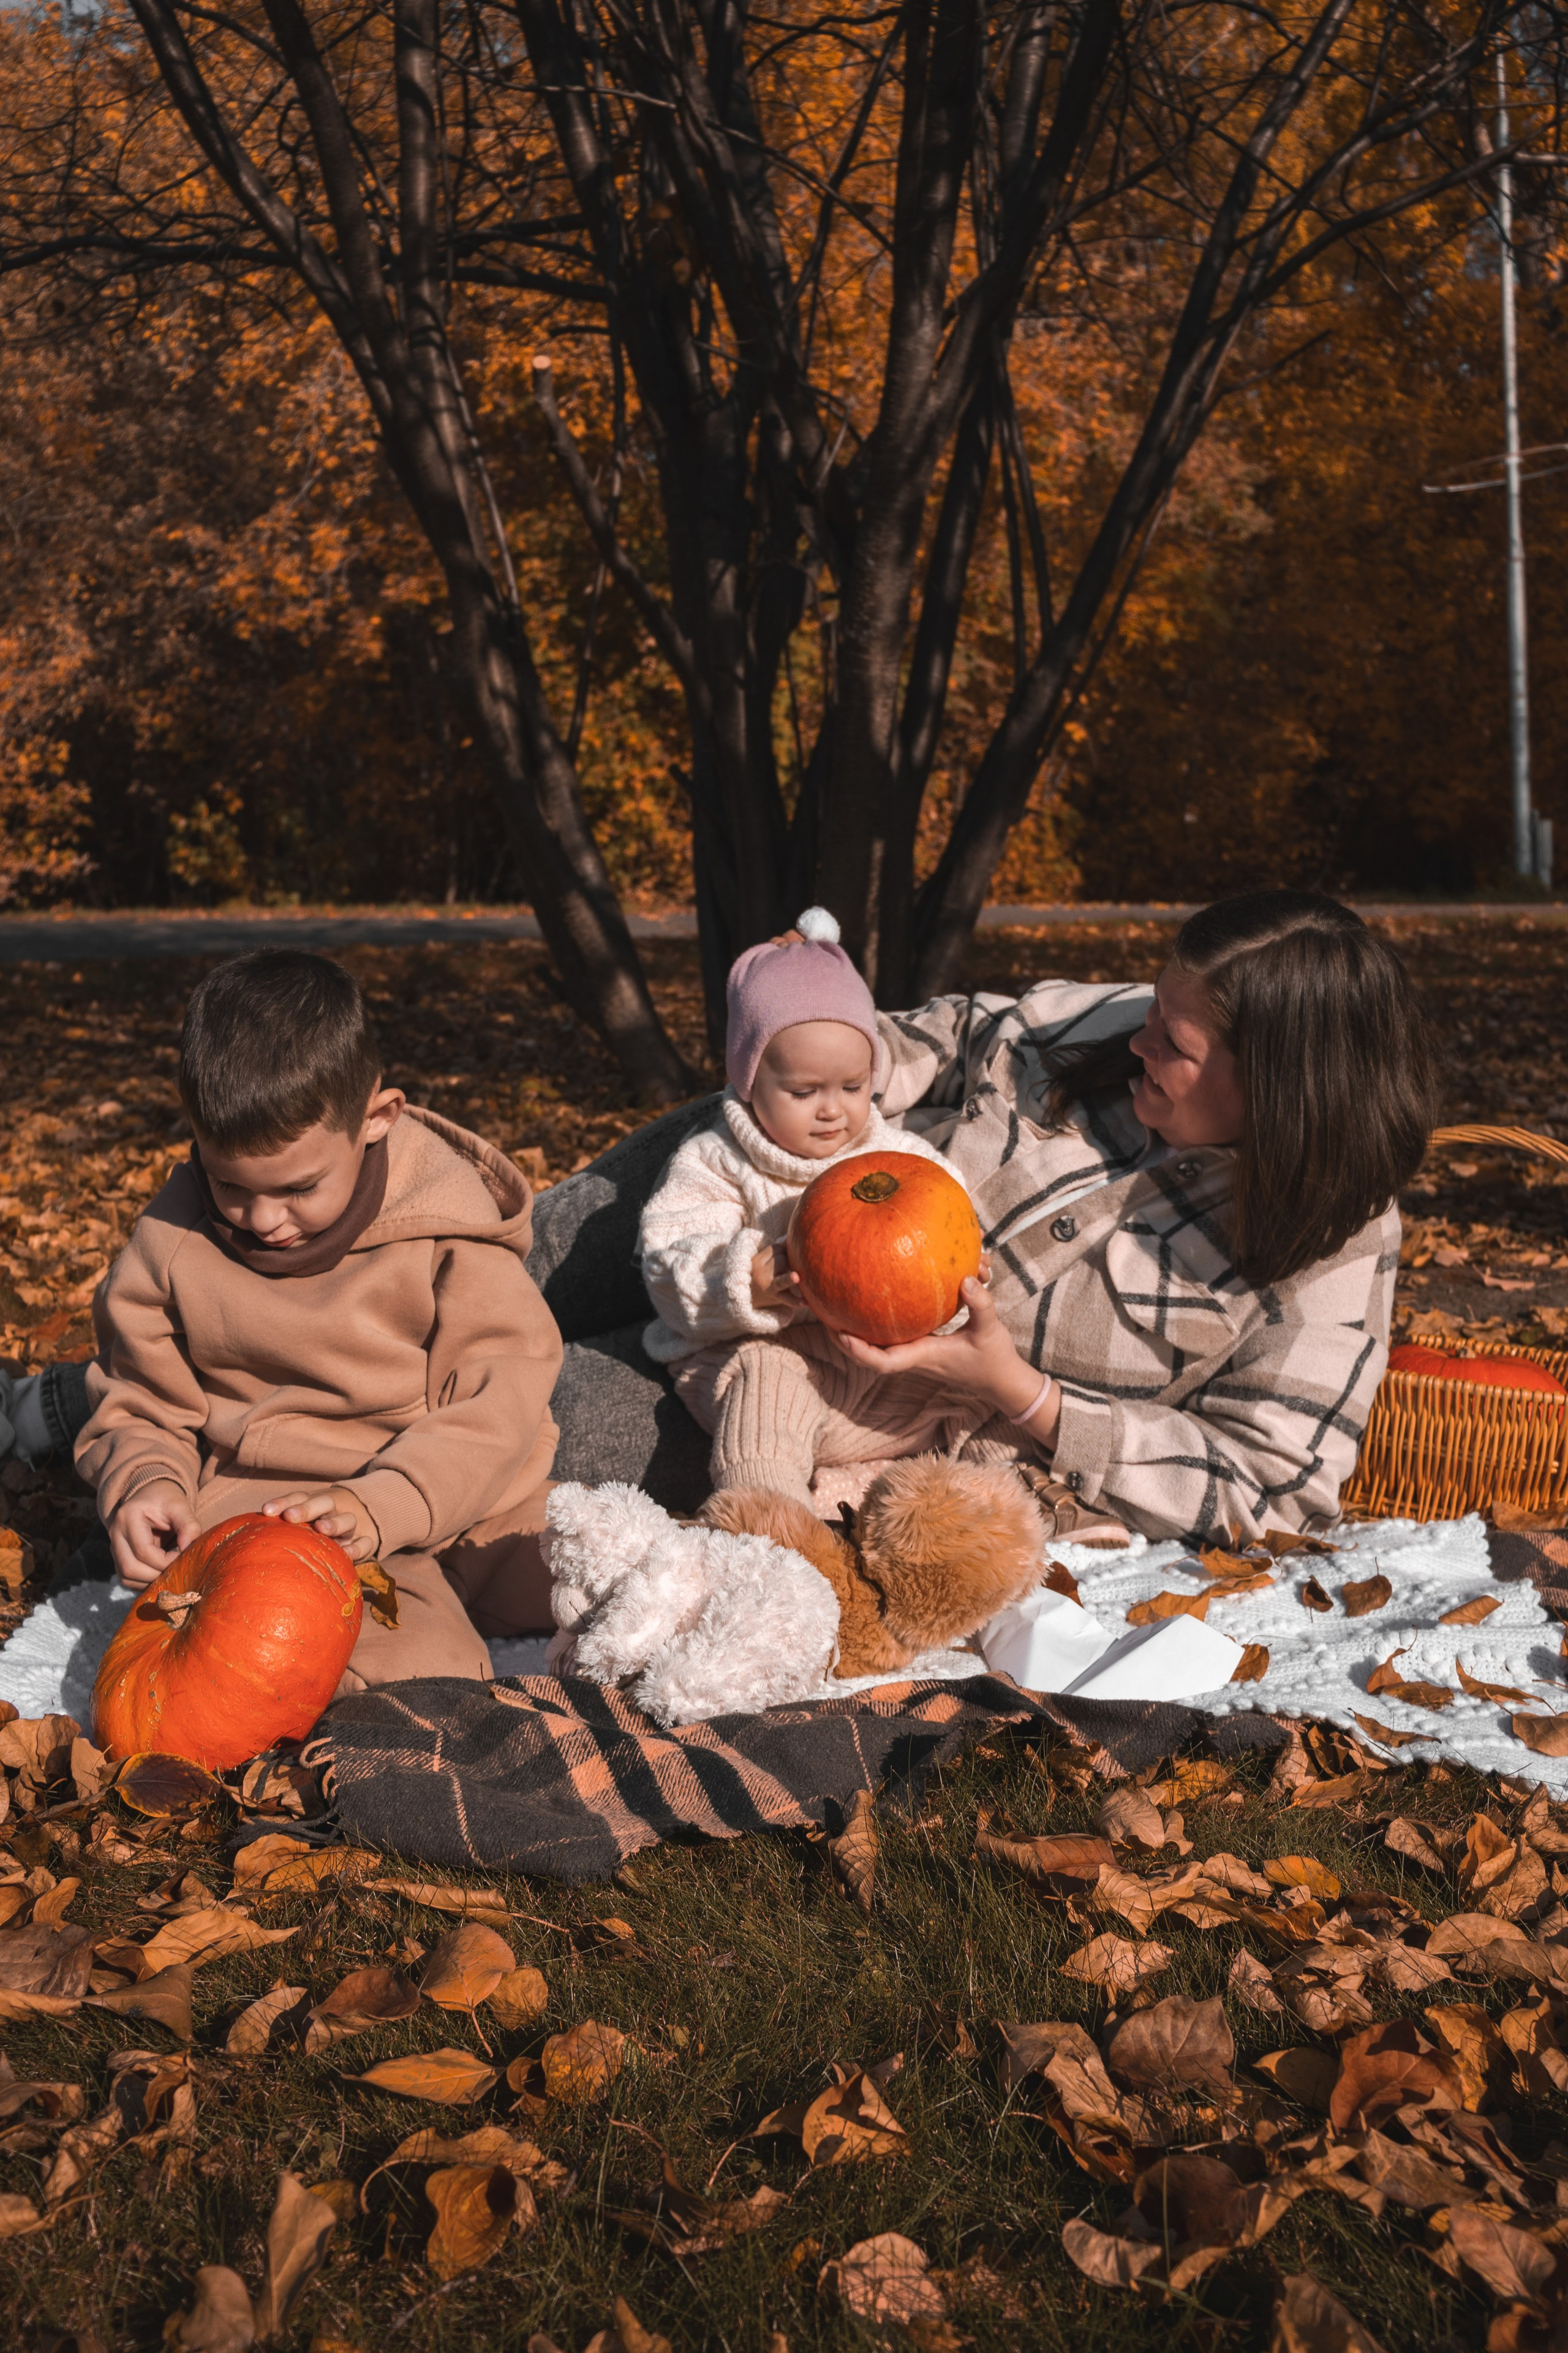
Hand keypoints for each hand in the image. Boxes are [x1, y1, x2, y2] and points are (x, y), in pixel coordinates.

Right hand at [110, 1480, 200, 1589]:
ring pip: (127, 1577)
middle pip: (130, 1569)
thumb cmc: (166, 1501)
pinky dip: (145, 1583)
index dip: (166, 1562)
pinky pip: (128, 1579)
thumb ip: (189, 1525)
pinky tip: (162, 1575)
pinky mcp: (119, 1558)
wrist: (152, 1496)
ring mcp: (114, 1548)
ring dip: (151, 1582)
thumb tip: (188, 1548)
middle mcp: (115, 1534)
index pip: (143, 1551)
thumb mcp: (180, 1506)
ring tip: (171, 1573)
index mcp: (128, 1518)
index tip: (184, 1559)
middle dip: (157, 1576)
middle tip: (177, 1571)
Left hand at [262, 1486, 379, 1562]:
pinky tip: (347, 1552)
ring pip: (347, 1519)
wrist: (365, 1519)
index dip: (282, 1502)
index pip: (298, 1497)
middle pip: (323, 1503)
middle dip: (307, 1508)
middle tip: (290, 1517)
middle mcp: (332, 1512)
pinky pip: (365, 1542)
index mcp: (315, 1504)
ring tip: (322, 1529)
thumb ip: (283, 1526)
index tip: (266, 1511)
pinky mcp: (365, 1540)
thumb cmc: (319, 1526)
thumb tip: (244, 1537)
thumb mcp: (305, 1521)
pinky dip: (358, 1546)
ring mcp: (350, 1526)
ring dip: (334, 1523)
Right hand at [751, 1242, 800, 1310]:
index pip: (776, 1248)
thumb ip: (778, 1249)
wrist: (747, 1297)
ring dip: (789, 1278)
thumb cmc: (760, 1273)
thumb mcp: (762, 1260)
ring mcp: (769, 1287)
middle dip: (787, 1263)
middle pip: (781, 1262)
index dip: (784, 1249)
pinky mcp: (776, 1298)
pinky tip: (806, 1302)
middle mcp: (761, 1274)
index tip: (783, 1253)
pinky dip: (796, 1301)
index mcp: (757, 1261)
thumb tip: (796, 1237)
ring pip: (782, 1278)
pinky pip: (787, 1299)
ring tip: (796, 1277)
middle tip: (782, 1268)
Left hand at [831, 1275, 1062, 1444]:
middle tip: (822, 1312)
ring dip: (855, 1331)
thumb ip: (980, 1304)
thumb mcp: (991, 1329)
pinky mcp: (923, 1349)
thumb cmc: (996, 1359)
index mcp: (924, 1357)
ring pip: (877, 1347)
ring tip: (834, 1306)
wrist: (1002, 1381)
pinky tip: (871, 1303)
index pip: (883, 1363)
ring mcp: (916, 1355)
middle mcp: (914, 1358)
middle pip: (869, 1354)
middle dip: (844, 1337)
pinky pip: (892, 1338)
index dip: (860, 1351)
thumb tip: (965, 1279)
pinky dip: (877, 1325)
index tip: (841, 1334)